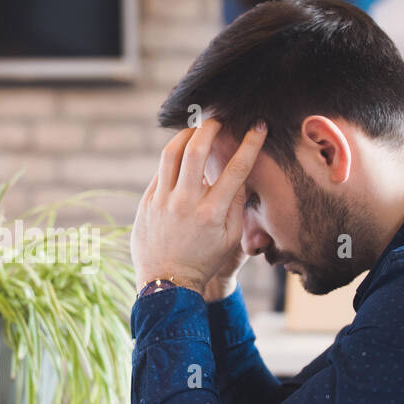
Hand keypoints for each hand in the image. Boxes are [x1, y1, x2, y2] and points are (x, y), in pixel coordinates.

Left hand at [131, 118, 266, 297]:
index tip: (257, 127)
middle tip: (218, 120)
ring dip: (185, 135)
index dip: (250, 143)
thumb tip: (241, 173)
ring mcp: (162, 201)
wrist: (168, 282)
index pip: (236, 168)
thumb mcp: (230, 237)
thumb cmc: (204, 260)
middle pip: (196, 150)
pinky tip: (181, 156)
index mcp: (212, 212)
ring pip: (171, 153)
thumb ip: (237, 204)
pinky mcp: (146, 203)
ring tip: (195, 130)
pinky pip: (161, 171)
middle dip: (210, 127)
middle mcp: (185, 203)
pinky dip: (173, 159)